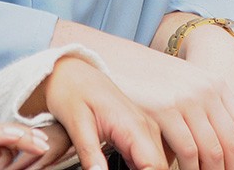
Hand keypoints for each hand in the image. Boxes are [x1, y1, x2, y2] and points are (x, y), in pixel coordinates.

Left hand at [33, 55, 165, 169]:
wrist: (73, 72)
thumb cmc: (73, 92)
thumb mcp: (77, 125)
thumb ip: (90, 155)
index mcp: (134, 125)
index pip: (154, 166)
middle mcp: (146, 126)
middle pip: (161, 166)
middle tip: (114, 168)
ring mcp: (146, 128)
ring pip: (158, 164)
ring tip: (118, 166)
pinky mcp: (141, 132)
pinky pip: (149, 159)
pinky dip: (142, 168)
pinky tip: (126, 169)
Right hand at [52, 19, 233, 169]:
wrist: (117, 59)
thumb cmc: (151, 80)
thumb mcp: (186, 89)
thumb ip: (208, 111)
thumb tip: (229, 150)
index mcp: (217, 85)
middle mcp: (207, 91)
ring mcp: (187, 99)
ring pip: (213, 152)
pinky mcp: (165, 109)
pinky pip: (188, 152)